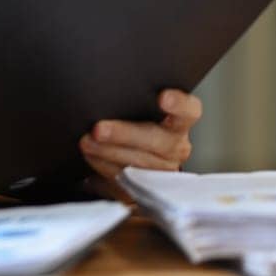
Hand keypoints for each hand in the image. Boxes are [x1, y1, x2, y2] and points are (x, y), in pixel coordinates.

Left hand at [79, 89, 201, 182]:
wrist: (130, 158)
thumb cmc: (133, 124)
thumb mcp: (136, 110)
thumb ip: (130, 100)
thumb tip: (100, 87)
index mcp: (179, 123)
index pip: (189, 112)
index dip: (179, 105)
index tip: (163, 98)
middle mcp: (175, 147)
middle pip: (157, 140)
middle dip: (124, 134)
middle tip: (99, 129)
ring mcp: (162, 171)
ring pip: (138, 163)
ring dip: (107, 152)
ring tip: (86, 142)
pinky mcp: (144, 188)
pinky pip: (124, 179)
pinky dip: (102, 166)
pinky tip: (90, 155)